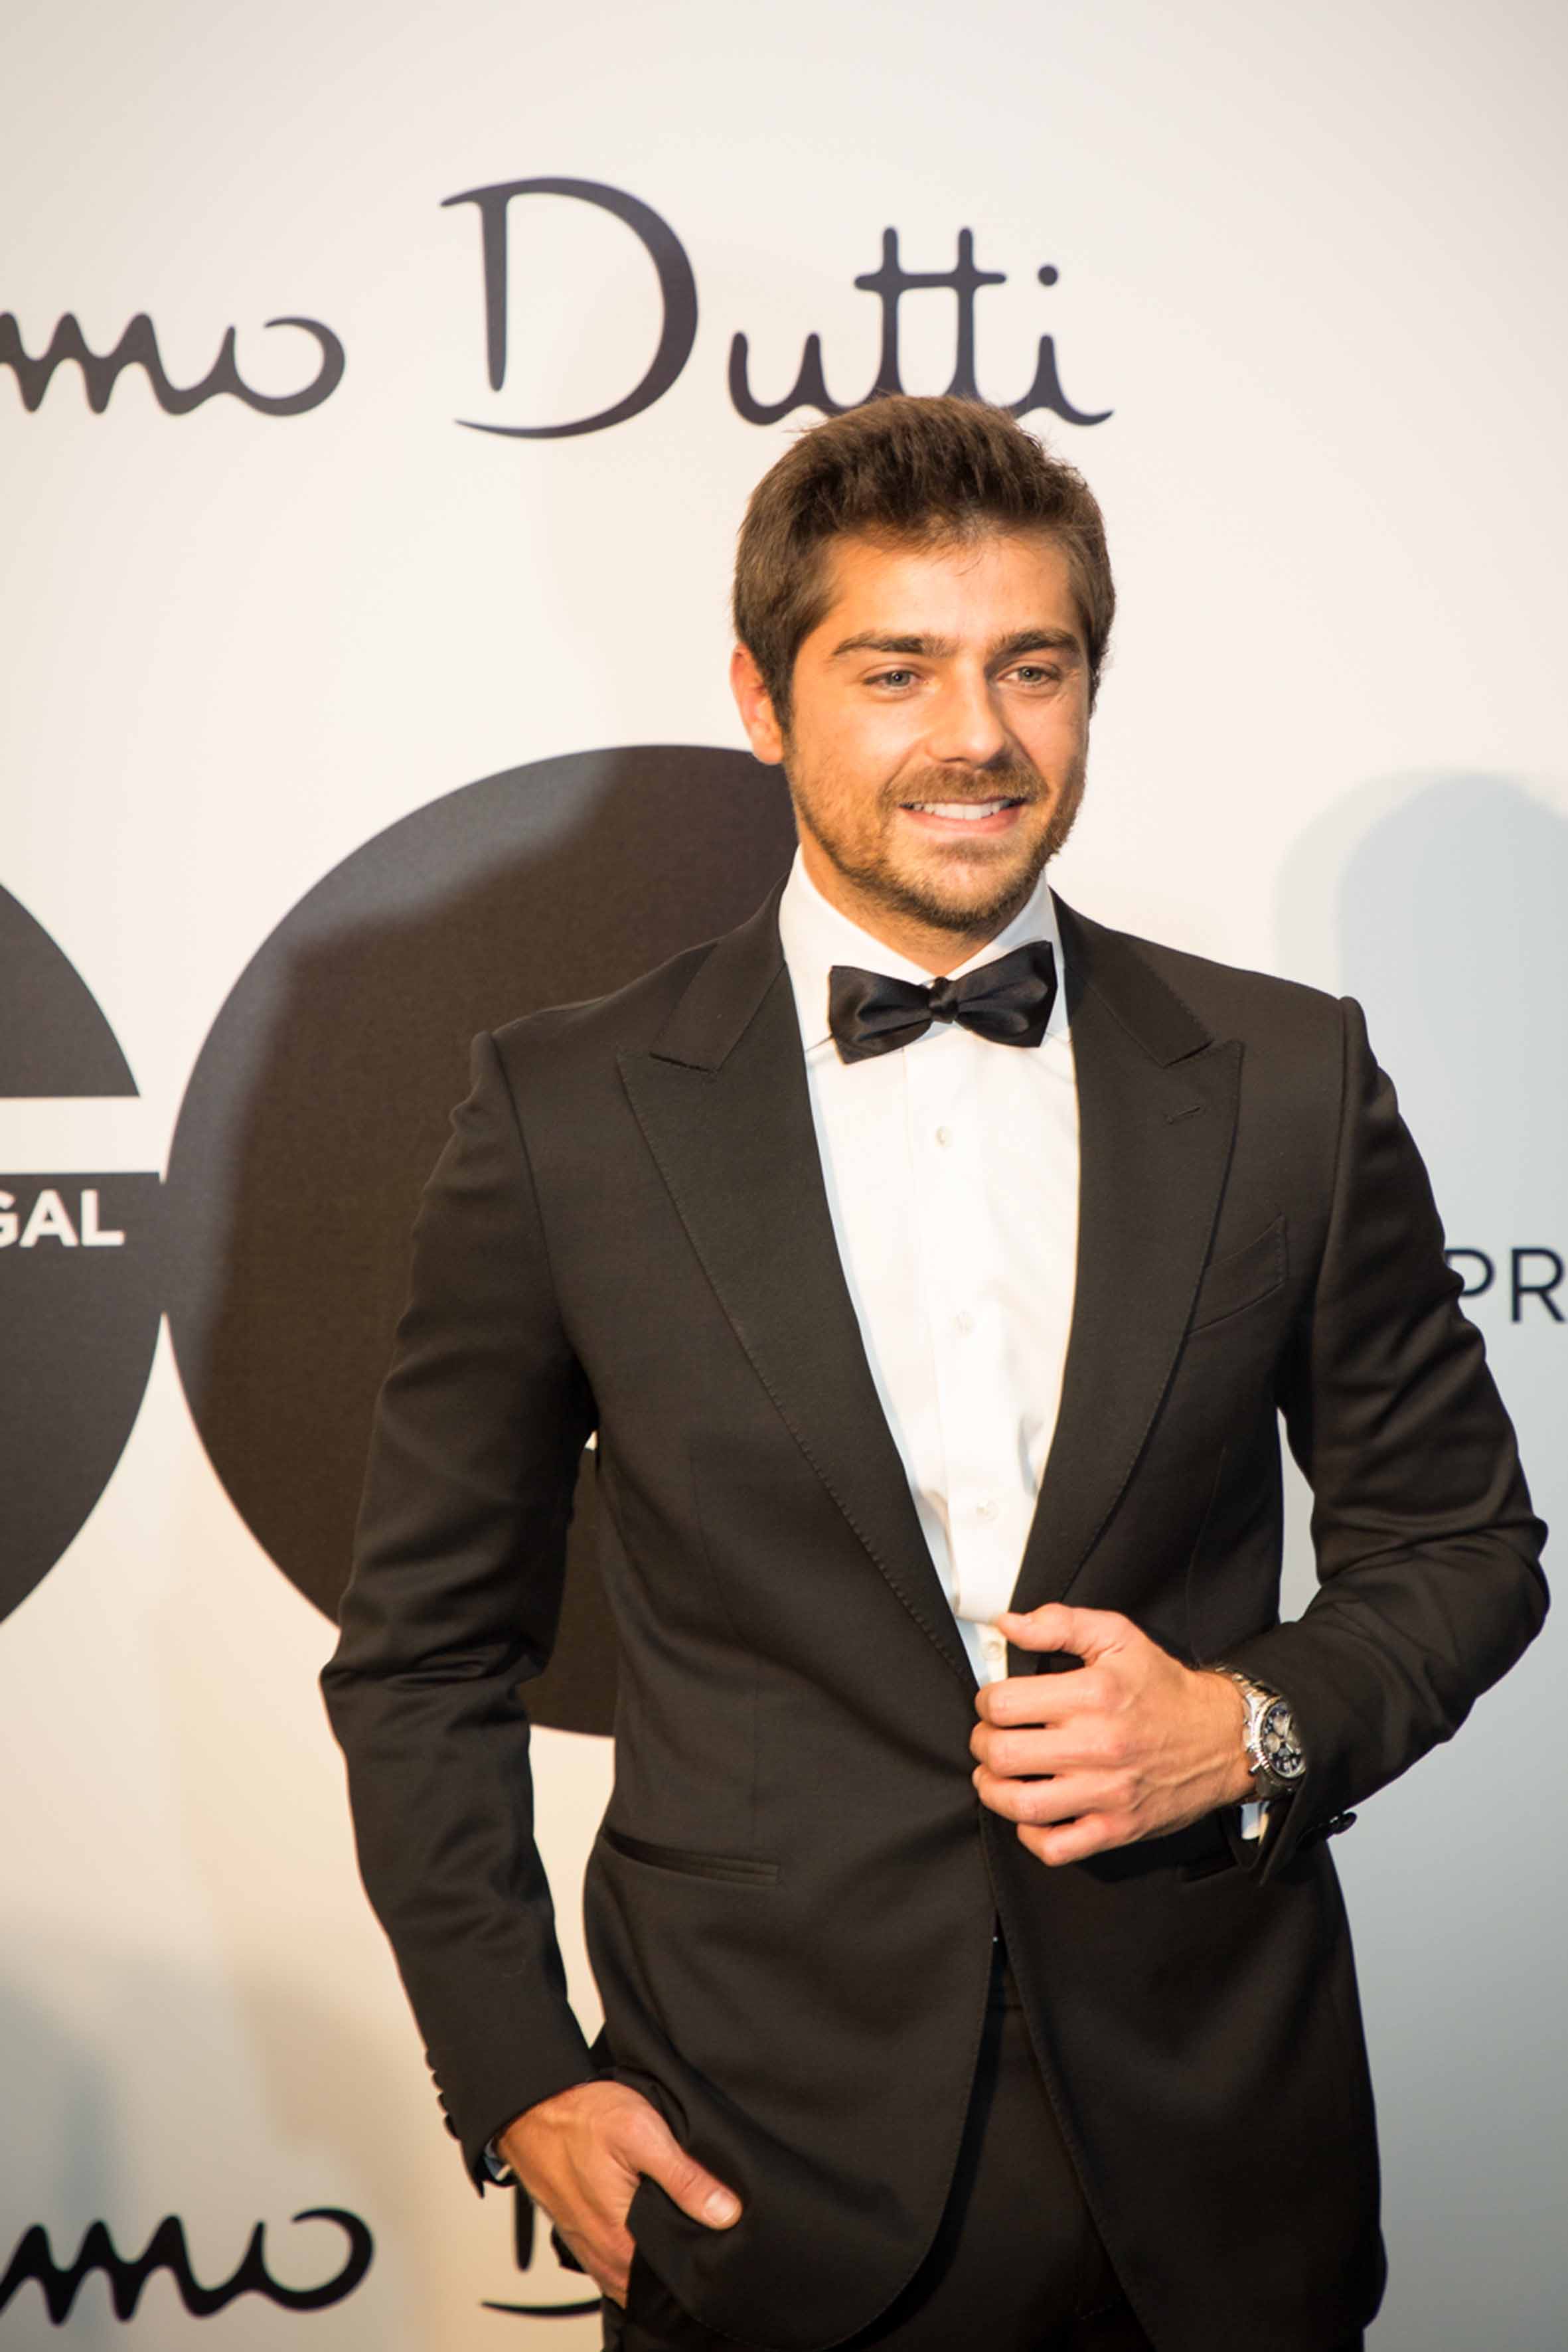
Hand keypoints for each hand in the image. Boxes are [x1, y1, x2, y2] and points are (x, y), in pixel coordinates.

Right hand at [496, 2079, 740, 2306]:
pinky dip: (638, 2242)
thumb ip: (685, 2178)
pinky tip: (648, 2212)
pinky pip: (621, 2257)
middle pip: (661, 2273)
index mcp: (623, 2245)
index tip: (723, 2224)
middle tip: (702, 2209)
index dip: (707, 2250)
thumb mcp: (642, 2134)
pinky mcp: (585, 2238)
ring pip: (641, 2267)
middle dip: (685, 2247)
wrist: (531, 2112)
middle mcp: (607, 2259)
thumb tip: (727, 2213)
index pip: (681, 2272)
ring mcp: (593, 2252)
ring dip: (660, 2246)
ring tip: (676, 2208)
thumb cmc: (581, 2119)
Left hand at [969, 1602, 1253, 1865]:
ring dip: (993, 1791)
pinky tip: (1031, 1813)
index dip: (986, 1701)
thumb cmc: (1165, 1689)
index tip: (994, 1702)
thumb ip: (1060, 1623)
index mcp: (1094, 1695)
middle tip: (990, 1737)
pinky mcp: (1116, 1828)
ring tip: (996, 1776)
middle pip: (1003, 1755)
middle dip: (982, 1744)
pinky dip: (1031, 1835)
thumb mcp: (1118, 1637)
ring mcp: (1107, 1793)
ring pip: (1021, 1805)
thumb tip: (1009, 1624)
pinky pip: (1055, 1848)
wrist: (1222, 1737)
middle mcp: (1098, 1746)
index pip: (1004, 1704)